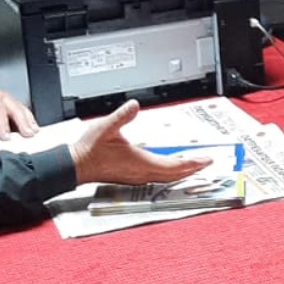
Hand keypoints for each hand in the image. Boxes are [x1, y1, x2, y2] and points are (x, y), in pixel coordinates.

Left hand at [0, 87, 38, 141]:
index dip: (2, 123)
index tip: (5, 136)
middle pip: (14, 107)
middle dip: (22, 121)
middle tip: (28, 133)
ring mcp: (4, 100)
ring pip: (20, 108)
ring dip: (28, 120)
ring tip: (34, 131)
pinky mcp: (6, 106)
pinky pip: (20, 111)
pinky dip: (28, 119)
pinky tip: (33, 127)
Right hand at [70, 100, 210, 184]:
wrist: (77, 165)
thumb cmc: (90, 149)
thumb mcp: (106, 127)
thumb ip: (122, 116)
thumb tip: (134, 105)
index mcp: (140, 162)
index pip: (174, 165)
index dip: (192, 163)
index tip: (205, 159)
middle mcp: (142, 173)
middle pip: (174, 175)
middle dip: (192, 169)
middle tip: (206, 163)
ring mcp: (137, 177)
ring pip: (167, 178)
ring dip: (182, 172)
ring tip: (193, 166)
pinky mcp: (132, 177)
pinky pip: (158, 178)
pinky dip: (170, 173)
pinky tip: (171, 168)